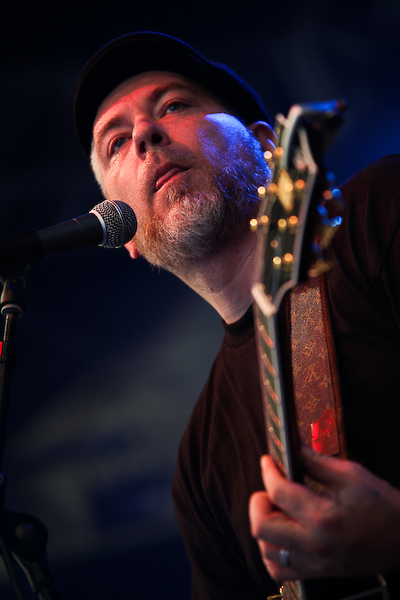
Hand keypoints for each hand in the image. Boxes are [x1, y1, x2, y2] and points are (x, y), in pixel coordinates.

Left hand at [249, 447, 399, 581]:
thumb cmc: (382, 505)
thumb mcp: (350, 475)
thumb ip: (315, 462)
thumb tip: (292, 447)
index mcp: (324, 516)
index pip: (279, 493)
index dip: (268, 472)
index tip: (268, 462)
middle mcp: (316, 544)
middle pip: (262, 527)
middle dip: (258, 503)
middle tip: (267, 490)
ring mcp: (317, 562)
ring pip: (268, 552)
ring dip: (264, 528)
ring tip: (275, 511)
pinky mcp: (320, 572)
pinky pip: (281, 571)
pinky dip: (273, 553)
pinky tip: (281, 535)